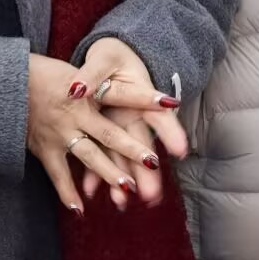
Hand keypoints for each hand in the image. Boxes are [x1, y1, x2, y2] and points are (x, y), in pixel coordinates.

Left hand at [71, 38, 187, 210]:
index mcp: (140, 95)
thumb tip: (77, 88)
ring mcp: (121, 126)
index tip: (181, 151)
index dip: (171, 134)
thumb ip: (92, 75)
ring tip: (123, 203)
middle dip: (147, 172)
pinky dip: (94, 173)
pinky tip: (89, 192)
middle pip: (143, 145)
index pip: (159, 116)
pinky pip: (101, 154)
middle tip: (152, 195)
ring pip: (123, 157)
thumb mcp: (104, 58)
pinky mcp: (106, 132)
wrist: (110, 55)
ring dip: (123, 180)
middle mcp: (133, 115)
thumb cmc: (111, 56)